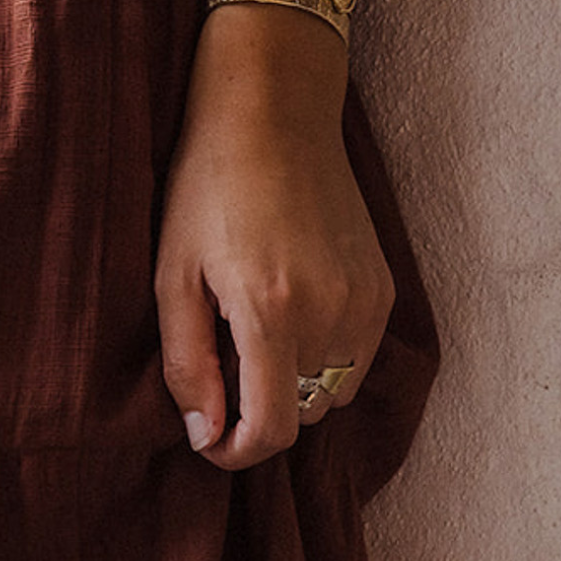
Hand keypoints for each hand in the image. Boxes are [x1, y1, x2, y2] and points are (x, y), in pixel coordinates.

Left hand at [153, 3, 394, 469]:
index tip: (211, 438)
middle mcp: (331, 314)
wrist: (273, 110)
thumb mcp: (175, 272)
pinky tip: (293, 304)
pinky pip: (358, 355)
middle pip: (301, 413)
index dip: (237, 450)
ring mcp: (367, 301)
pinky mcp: (385, 286)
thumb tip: (204, 434)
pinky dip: (326, 352)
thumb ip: (188, 361)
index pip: (273, 431)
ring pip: (332, 390)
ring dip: (294, 381)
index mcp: (272, 313)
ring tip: (258, 323)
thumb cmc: (208, 186)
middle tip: (224, 351)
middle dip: (260, 404)